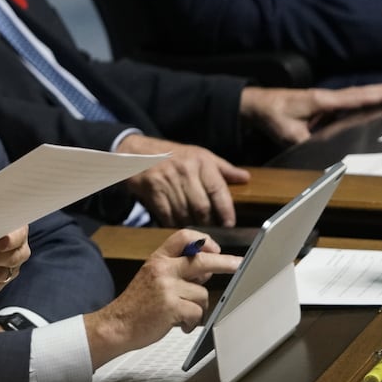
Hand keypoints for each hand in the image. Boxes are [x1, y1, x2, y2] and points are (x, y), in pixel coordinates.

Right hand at [84, 229, 241, 368]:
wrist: (117, 324)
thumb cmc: (137, 304)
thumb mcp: (153, 278)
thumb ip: (178, 271)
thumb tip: (206, 269)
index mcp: (158, 259)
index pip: (183, 237)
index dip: (203, 241)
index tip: (215, 248)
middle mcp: (162, 268)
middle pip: (202, 260)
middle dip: (225, 262)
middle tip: (239, 264)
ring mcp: (167, 287)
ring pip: (203, 294)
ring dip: (197, 308)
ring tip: (182, 314)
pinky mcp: (171, 306)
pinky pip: (197, 313)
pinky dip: (191, 323)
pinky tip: (179, 324)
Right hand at [117, 135, 248, 226]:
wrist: (136, 151)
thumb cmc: (173, 155)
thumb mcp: (199, 155)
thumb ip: (223, 168)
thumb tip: (246, 178)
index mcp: (201, 161)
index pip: (218, 190)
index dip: (226, 210)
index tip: (229, 224)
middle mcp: (185, 170)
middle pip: (202, 206)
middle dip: (208, 222)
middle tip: (211, 230)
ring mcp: (167, 180)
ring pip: (184, 212)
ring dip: (190, 224)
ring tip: (195, 229)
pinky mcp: (152, 189)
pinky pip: (167, 214)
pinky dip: (172, 223)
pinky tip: (176, 224)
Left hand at [240, 83, 381, 144]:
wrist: (254, 104)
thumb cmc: (271, 115)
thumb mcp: (289, 134)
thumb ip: (309, 142)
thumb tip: (327, 153)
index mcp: (323, 101)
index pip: (359, 97)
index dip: (381, 95)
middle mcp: (328, 97)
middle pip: (364, 93)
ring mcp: (326, 100)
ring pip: (359, 96)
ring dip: (380, 94)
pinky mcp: (323, 105)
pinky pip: (350, 102)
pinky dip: (366, 100)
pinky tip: (376, 104)